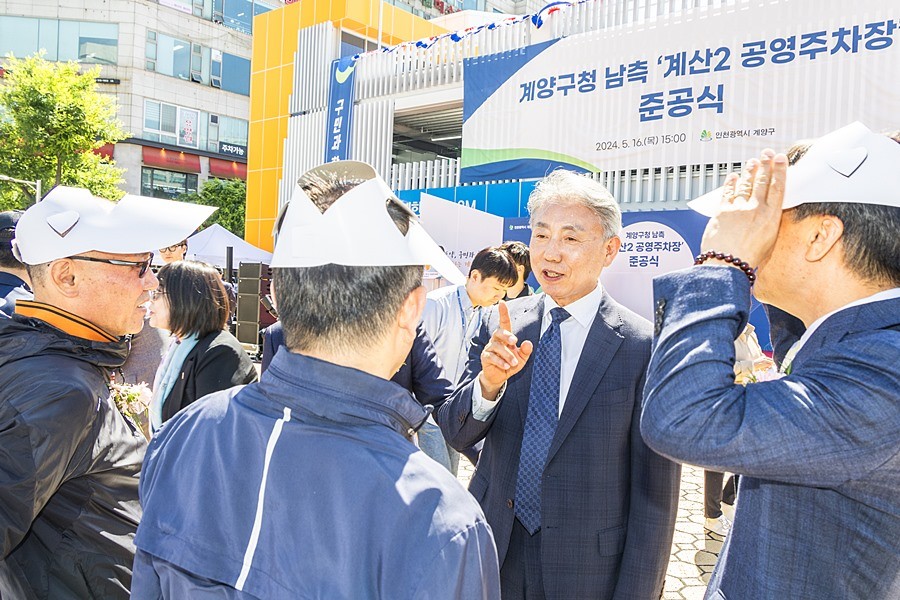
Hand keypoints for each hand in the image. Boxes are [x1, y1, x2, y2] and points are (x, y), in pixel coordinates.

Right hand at [479, 301, 532, 400]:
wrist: (499, 377)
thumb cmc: (510, 364)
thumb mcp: (522, 358)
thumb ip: (526, 351)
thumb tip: (528, 343)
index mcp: (505, 338)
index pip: (504, 323)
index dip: (503, 313)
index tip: (502, 302)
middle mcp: (496, 340)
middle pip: (498, 332)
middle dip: (507, 335)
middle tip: (514, 341)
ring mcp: (489, 348)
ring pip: (497, 347)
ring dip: (507, 355)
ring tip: (514, 363)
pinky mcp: (485, 357)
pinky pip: (491, 357)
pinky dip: (500, 361)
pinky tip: (506, 366)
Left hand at [700, 149, 787, 266]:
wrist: (727, 265)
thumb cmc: (748, 260)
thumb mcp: (769, 243)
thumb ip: (768, 226)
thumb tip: (767, 217)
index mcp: (771, 217)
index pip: (778, 187)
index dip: (780, 171)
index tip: (781, 160)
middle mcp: (756, 209)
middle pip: (762, 181)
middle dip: (765, 164)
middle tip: (767, 154)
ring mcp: (738, 208)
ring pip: (745, 184)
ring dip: (749, 171)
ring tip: (752, 162)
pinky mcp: (722, 211)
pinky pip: (728, 192)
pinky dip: (731, 182)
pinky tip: (733, 176)